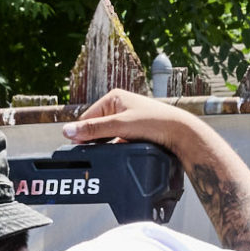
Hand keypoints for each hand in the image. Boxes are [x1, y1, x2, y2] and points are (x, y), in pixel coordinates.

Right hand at [62, 87, 202, 151]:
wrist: (182, 134)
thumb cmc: (156, 123)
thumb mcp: (119, 126)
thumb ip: (92, 130)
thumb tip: (67, 131)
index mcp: (113, 98)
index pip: (86, 118)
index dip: (82, 134)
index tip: (80, 149)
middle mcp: (119, 105)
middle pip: (95, 127)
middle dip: (95, 140)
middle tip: (97, 153)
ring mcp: (126, 117)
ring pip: (105, 135)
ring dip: (106, 144)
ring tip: (115, 149)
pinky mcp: (133, 129)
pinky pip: (116, 140)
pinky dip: (116, 146)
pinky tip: (122, 150)